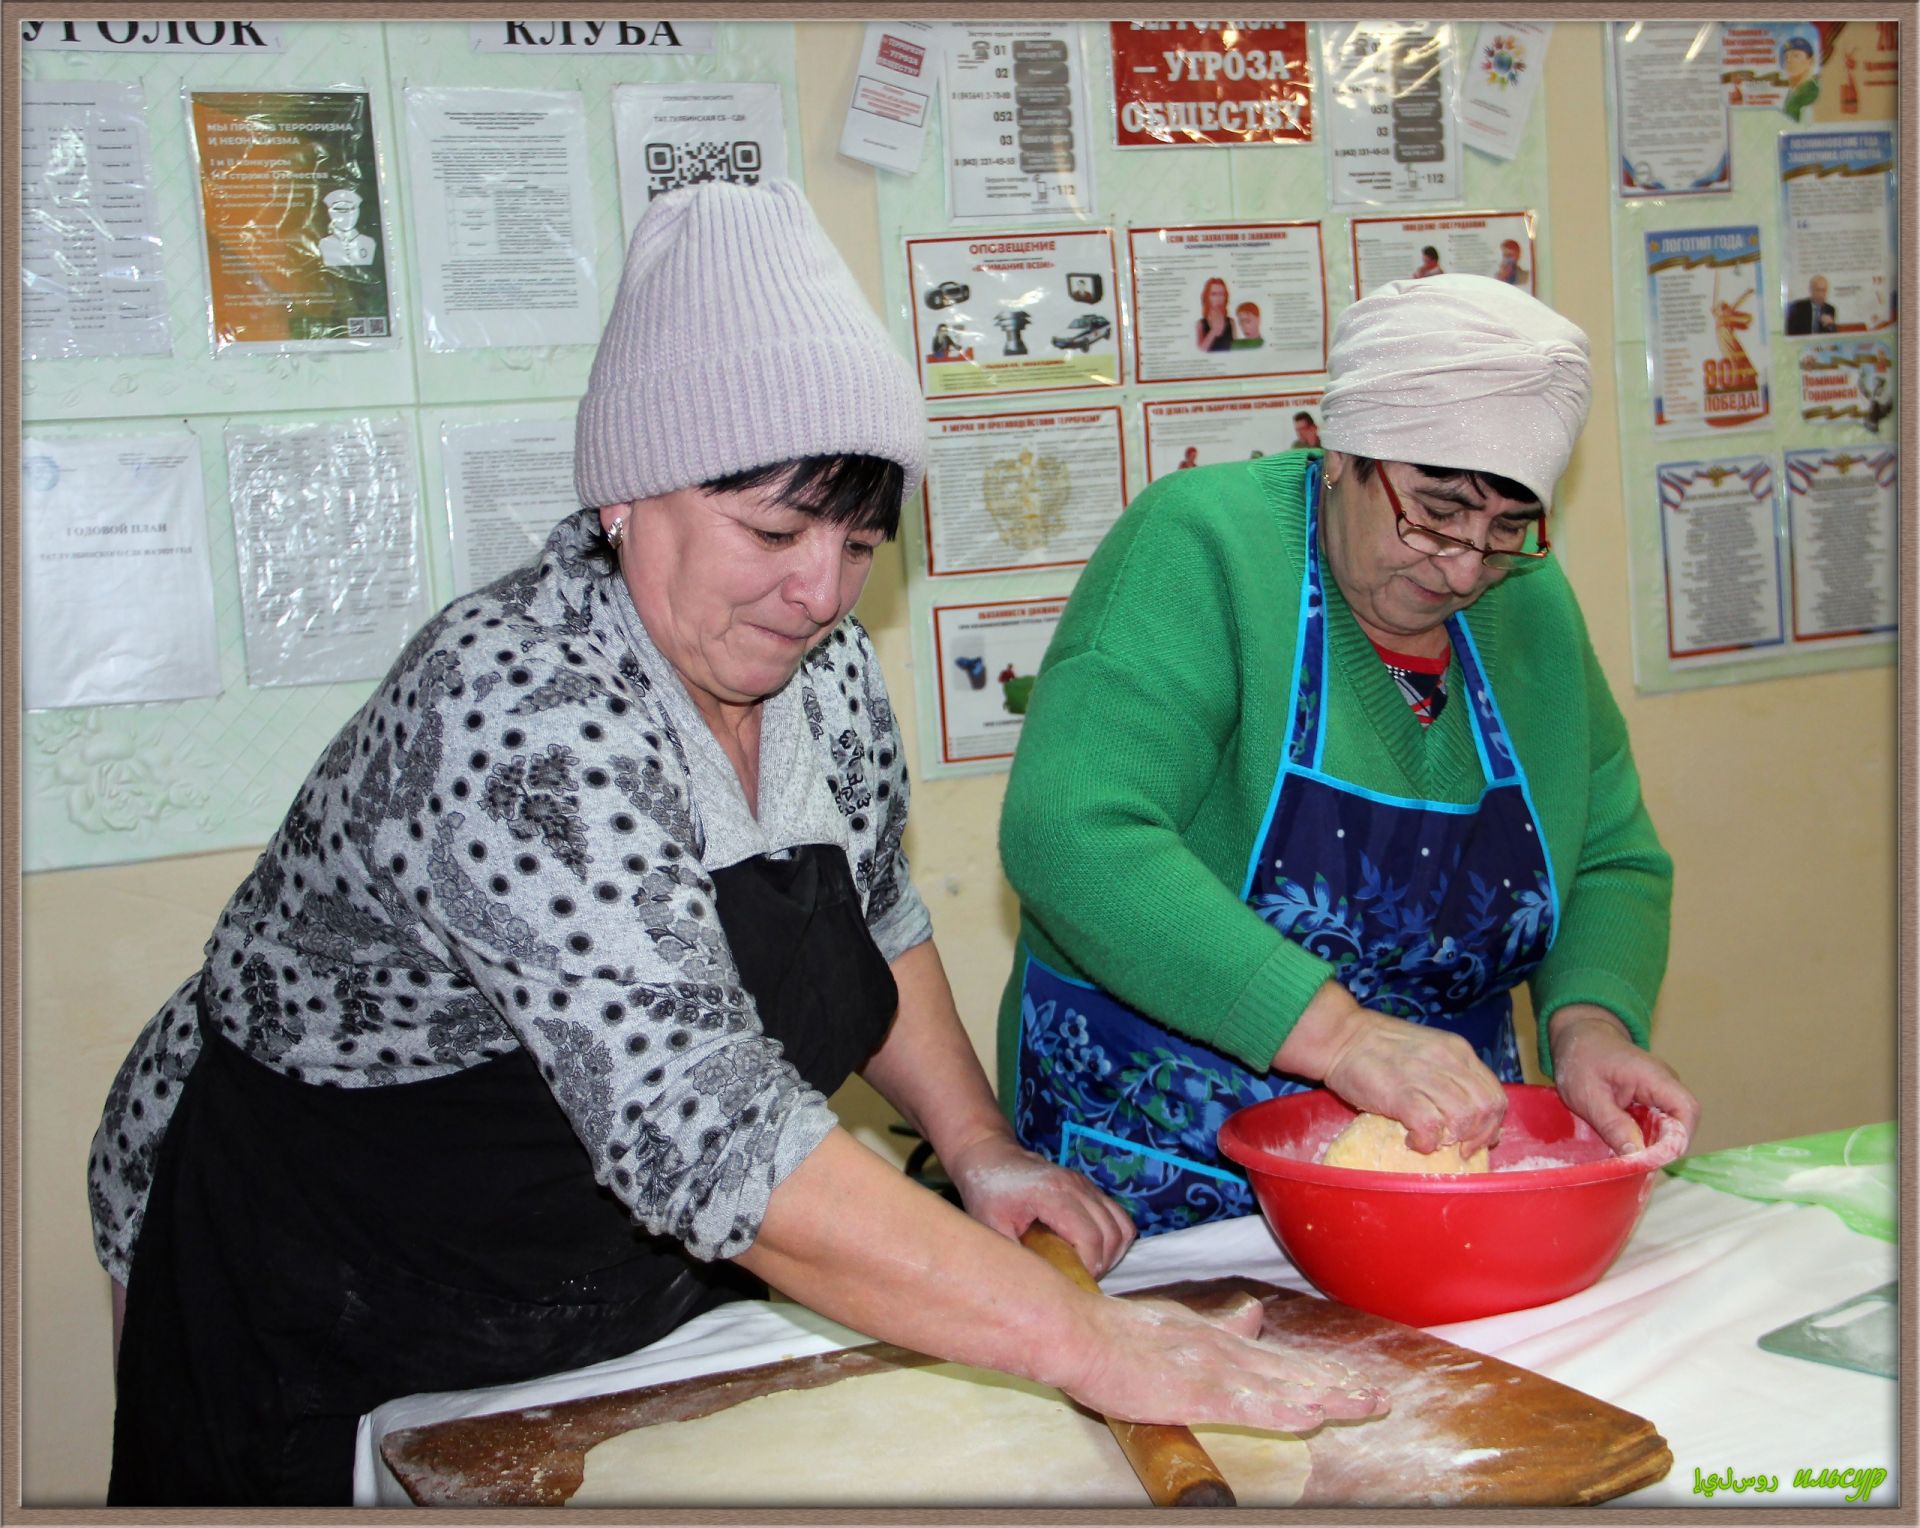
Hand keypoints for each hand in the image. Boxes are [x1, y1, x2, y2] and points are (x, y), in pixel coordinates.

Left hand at [946, 1131, 1134, 1276]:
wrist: (991, 1157)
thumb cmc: (987, 1192)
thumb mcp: (991, 1227)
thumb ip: (1015, 1256)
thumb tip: (1037, 1287)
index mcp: (1053, 1194)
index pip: (1090, 1237)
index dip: (1088, 1267)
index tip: (1072, 1281)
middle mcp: (1077, 1186)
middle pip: (1113, 1234)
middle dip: (1102, 1264)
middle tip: (1079, 1279)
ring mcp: (1086, 1185)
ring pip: (1123, 1226)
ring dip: (1112, 1253)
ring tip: (1087, 1267)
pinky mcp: (1090, 1189)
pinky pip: (1119, 1218)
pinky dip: (1114, 1239)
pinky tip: (1091, 1251)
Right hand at [1059, 1289, 1389, 1430]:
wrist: (1079, 1332)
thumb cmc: (1114, 1334)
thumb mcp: (1175, 1323)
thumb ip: (1216, 1325)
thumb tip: (1252, 1315)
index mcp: (1218, 1338)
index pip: (1279, 1360)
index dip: (1319, 1373)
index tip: (1353, 1381)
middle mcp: (1225, 1350)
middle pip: (1292, 1371)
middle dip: (1338, 1385)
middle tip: (1379, 1397)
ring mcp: (1213, 1369)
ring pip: (1281, 1385)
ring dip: (1326, 1396)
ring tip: (1364, 1404)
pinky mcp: (1195, 1390)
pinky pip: (1248, 1405)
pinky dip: (1282, 1411)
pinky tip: (1310, 1417)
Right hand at [1279, 985, 1505, 1155]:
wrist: (1340, 1036)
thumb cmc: (1378, 1046)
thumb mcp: (1427, 1050)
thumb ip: (1449, 1074)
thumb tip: (1466, 1113)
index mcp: (1458, 1051)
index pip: (1495, 1093)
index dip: (1492, 1123)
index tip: (1478, 1138)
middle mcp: (1448, 1062)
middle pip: (1486, 1109)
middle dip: (1479, 1136)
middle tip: (1460, 1148)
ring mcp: (1425, 1077)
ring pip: (1463, 1119)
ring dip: (1453, 1139)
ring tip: (1433, 1140)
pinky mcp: (1401, 1094)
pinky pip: (1430, 1128)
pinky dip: (1426, 1143)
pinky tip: (1412, 1141)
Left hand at [1549, 1005, 1698, 1160]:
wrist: (1579, 1037)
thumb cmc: (1581, 1060)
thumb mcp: (1588, 1096)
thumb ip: (1613, 1125)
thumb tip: (1638, 1158)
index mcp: (1655, 1077)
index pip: (1687, 1110)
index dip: (1677, 1140)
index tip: (1652, 1160)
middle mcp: (1666, 1084)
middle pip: (1681, 1123)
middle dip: (1661, 1147)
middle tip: (1632, 1162)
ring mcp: (1661, 1092)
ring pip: (1669, 1127)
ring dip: (1651, 1144)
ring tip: (1623, 1153)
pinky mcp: (1652, 1100)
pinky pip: (1657, 1124)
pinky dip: (1643, 1137)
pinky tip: (1622, 1142)